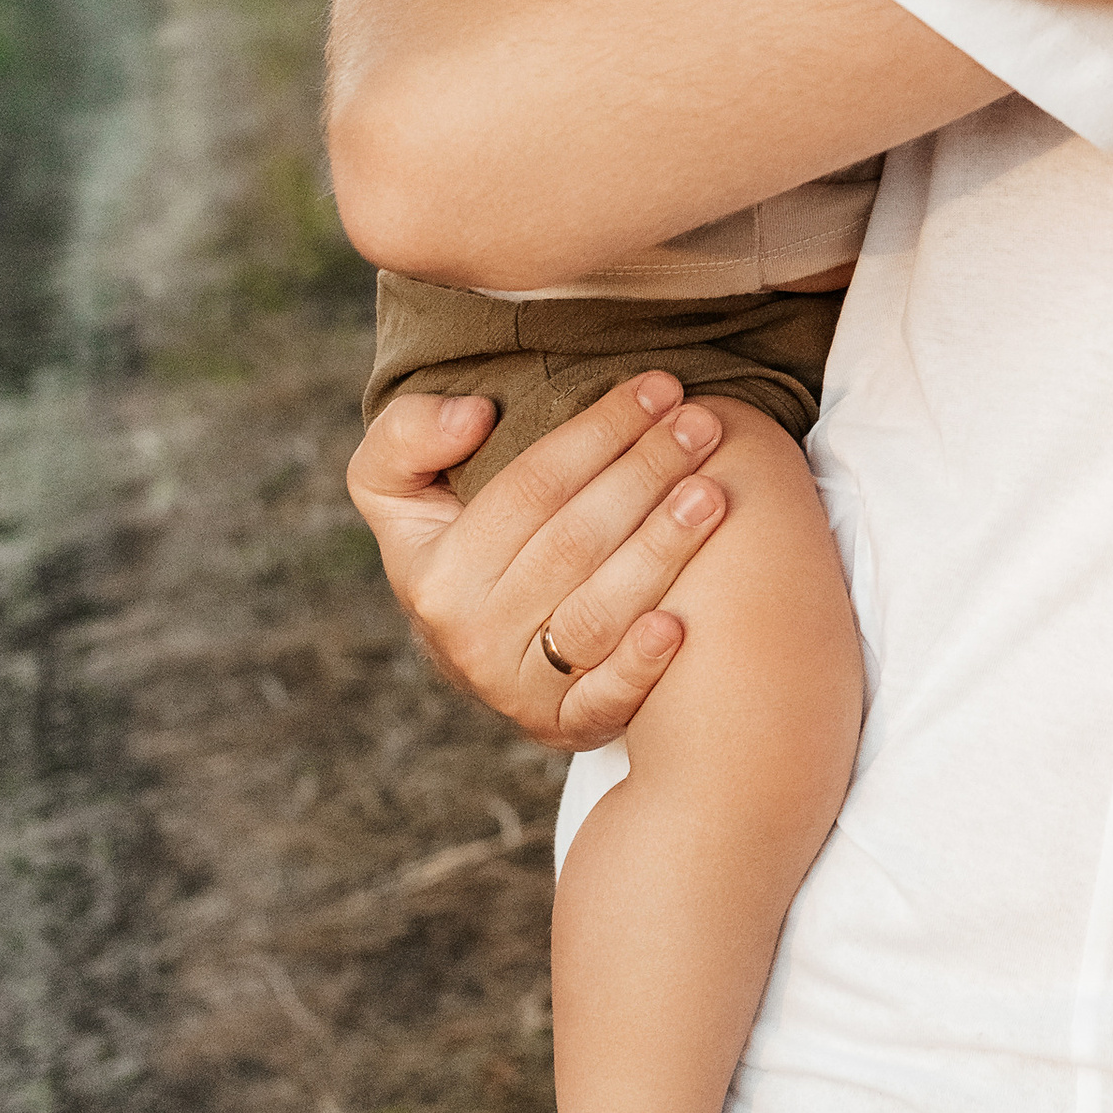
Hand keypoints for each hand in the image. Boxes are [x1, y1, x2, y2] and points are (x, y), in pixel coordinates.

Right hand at [345, 373, 732, 747]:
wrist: (474, 651)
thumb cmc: (455, 546)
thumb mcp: (398, 491)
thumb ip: (408, 438)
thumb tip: (473, 418)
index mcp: (437, 573)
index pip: (530, 486)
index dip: (598, 431)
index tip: (657, 388)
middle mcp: (474, 636)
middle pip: (575, 542)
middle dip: (646, 473)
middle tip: (704, 424)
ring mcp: (521, 688)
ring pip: (598, 612)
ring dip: (662, 550)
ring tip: (714, 492)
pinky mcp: (567, 725)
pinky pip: (604, 698)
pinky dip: (640, 665)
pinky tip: (680, 623)